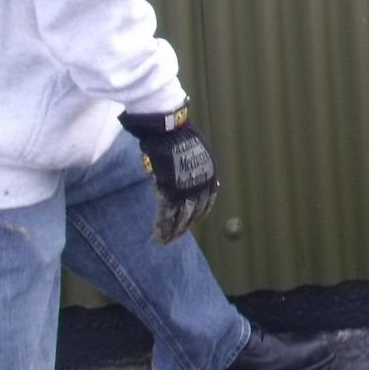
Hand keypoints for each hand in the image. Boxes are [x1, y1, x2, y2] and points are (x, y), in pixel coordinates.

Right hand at [121, 104, 220, 242]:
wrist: (168, 129)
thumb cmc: (179, 137)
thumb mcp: (198, 153)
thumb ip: (200, 170)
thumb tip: (210, 183)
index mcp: (211, 175)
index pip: (206, 202)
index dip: (198, 215)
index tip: (190, 222)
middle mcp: (202, 184)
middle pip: (195, 213)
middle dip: (184, 226)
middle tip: (175, 236)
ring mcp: (186, 189)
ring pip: (181, 217)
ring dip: (173, 231)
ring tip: (165, 240)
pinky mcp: (170, 191)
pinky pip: (167, 215)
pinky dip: (162, 227)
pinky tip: (158, 236)